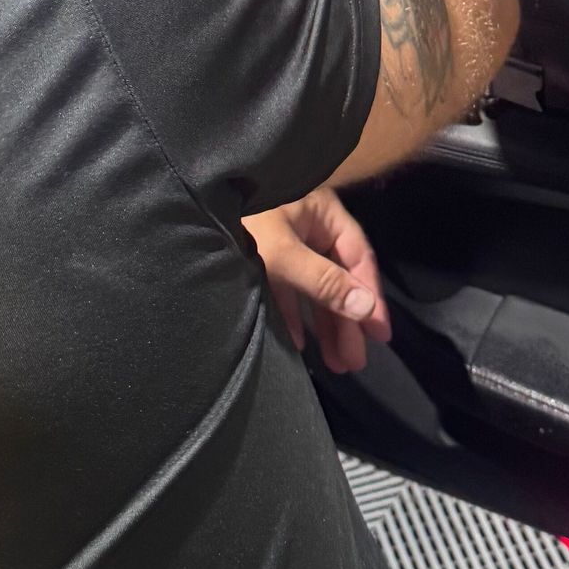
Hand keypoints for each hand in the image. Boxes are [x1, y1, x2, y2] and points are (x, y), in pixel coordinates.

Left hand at [243, 186, 391, 374]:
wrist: (189, 205)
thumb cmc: (242, 222)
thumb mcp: (284, 255)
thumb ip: (325, 283)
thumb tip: (366, 309)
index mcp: (321, 213)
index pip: (358, 257)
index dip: (370, 296)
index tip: (379, 335)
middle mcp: (306, 226)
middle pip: (337, 277)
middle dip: (345, 321)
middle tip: (354, 362)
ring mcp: (283, 242)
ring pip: (312, 287)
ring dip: (323, 325)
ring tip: (334, 363)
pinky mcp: (260, 257)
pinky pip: (286, 290)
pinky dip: (293, 316)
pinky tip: (297, 344)